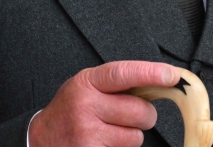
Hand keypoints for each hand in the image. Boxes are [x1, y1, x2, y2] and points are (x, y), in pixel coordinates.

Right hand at [28, 60, 179, 146]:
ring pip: (136, 136)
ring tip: (110, 130)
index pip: (123, 74)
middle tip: (127, 115)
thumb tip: (160, 81)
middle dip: (143, 114)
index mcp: (87, 83)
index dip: (150, 73)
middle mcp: (85, 106)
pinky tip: (103, 142)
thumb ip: (118, 82)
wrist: (40, 139)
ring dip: (130, 135)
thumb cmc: (71, 109)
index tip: (171, 76)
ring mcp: (87, 134)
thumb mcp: (88, 86)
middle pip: (140, 111)